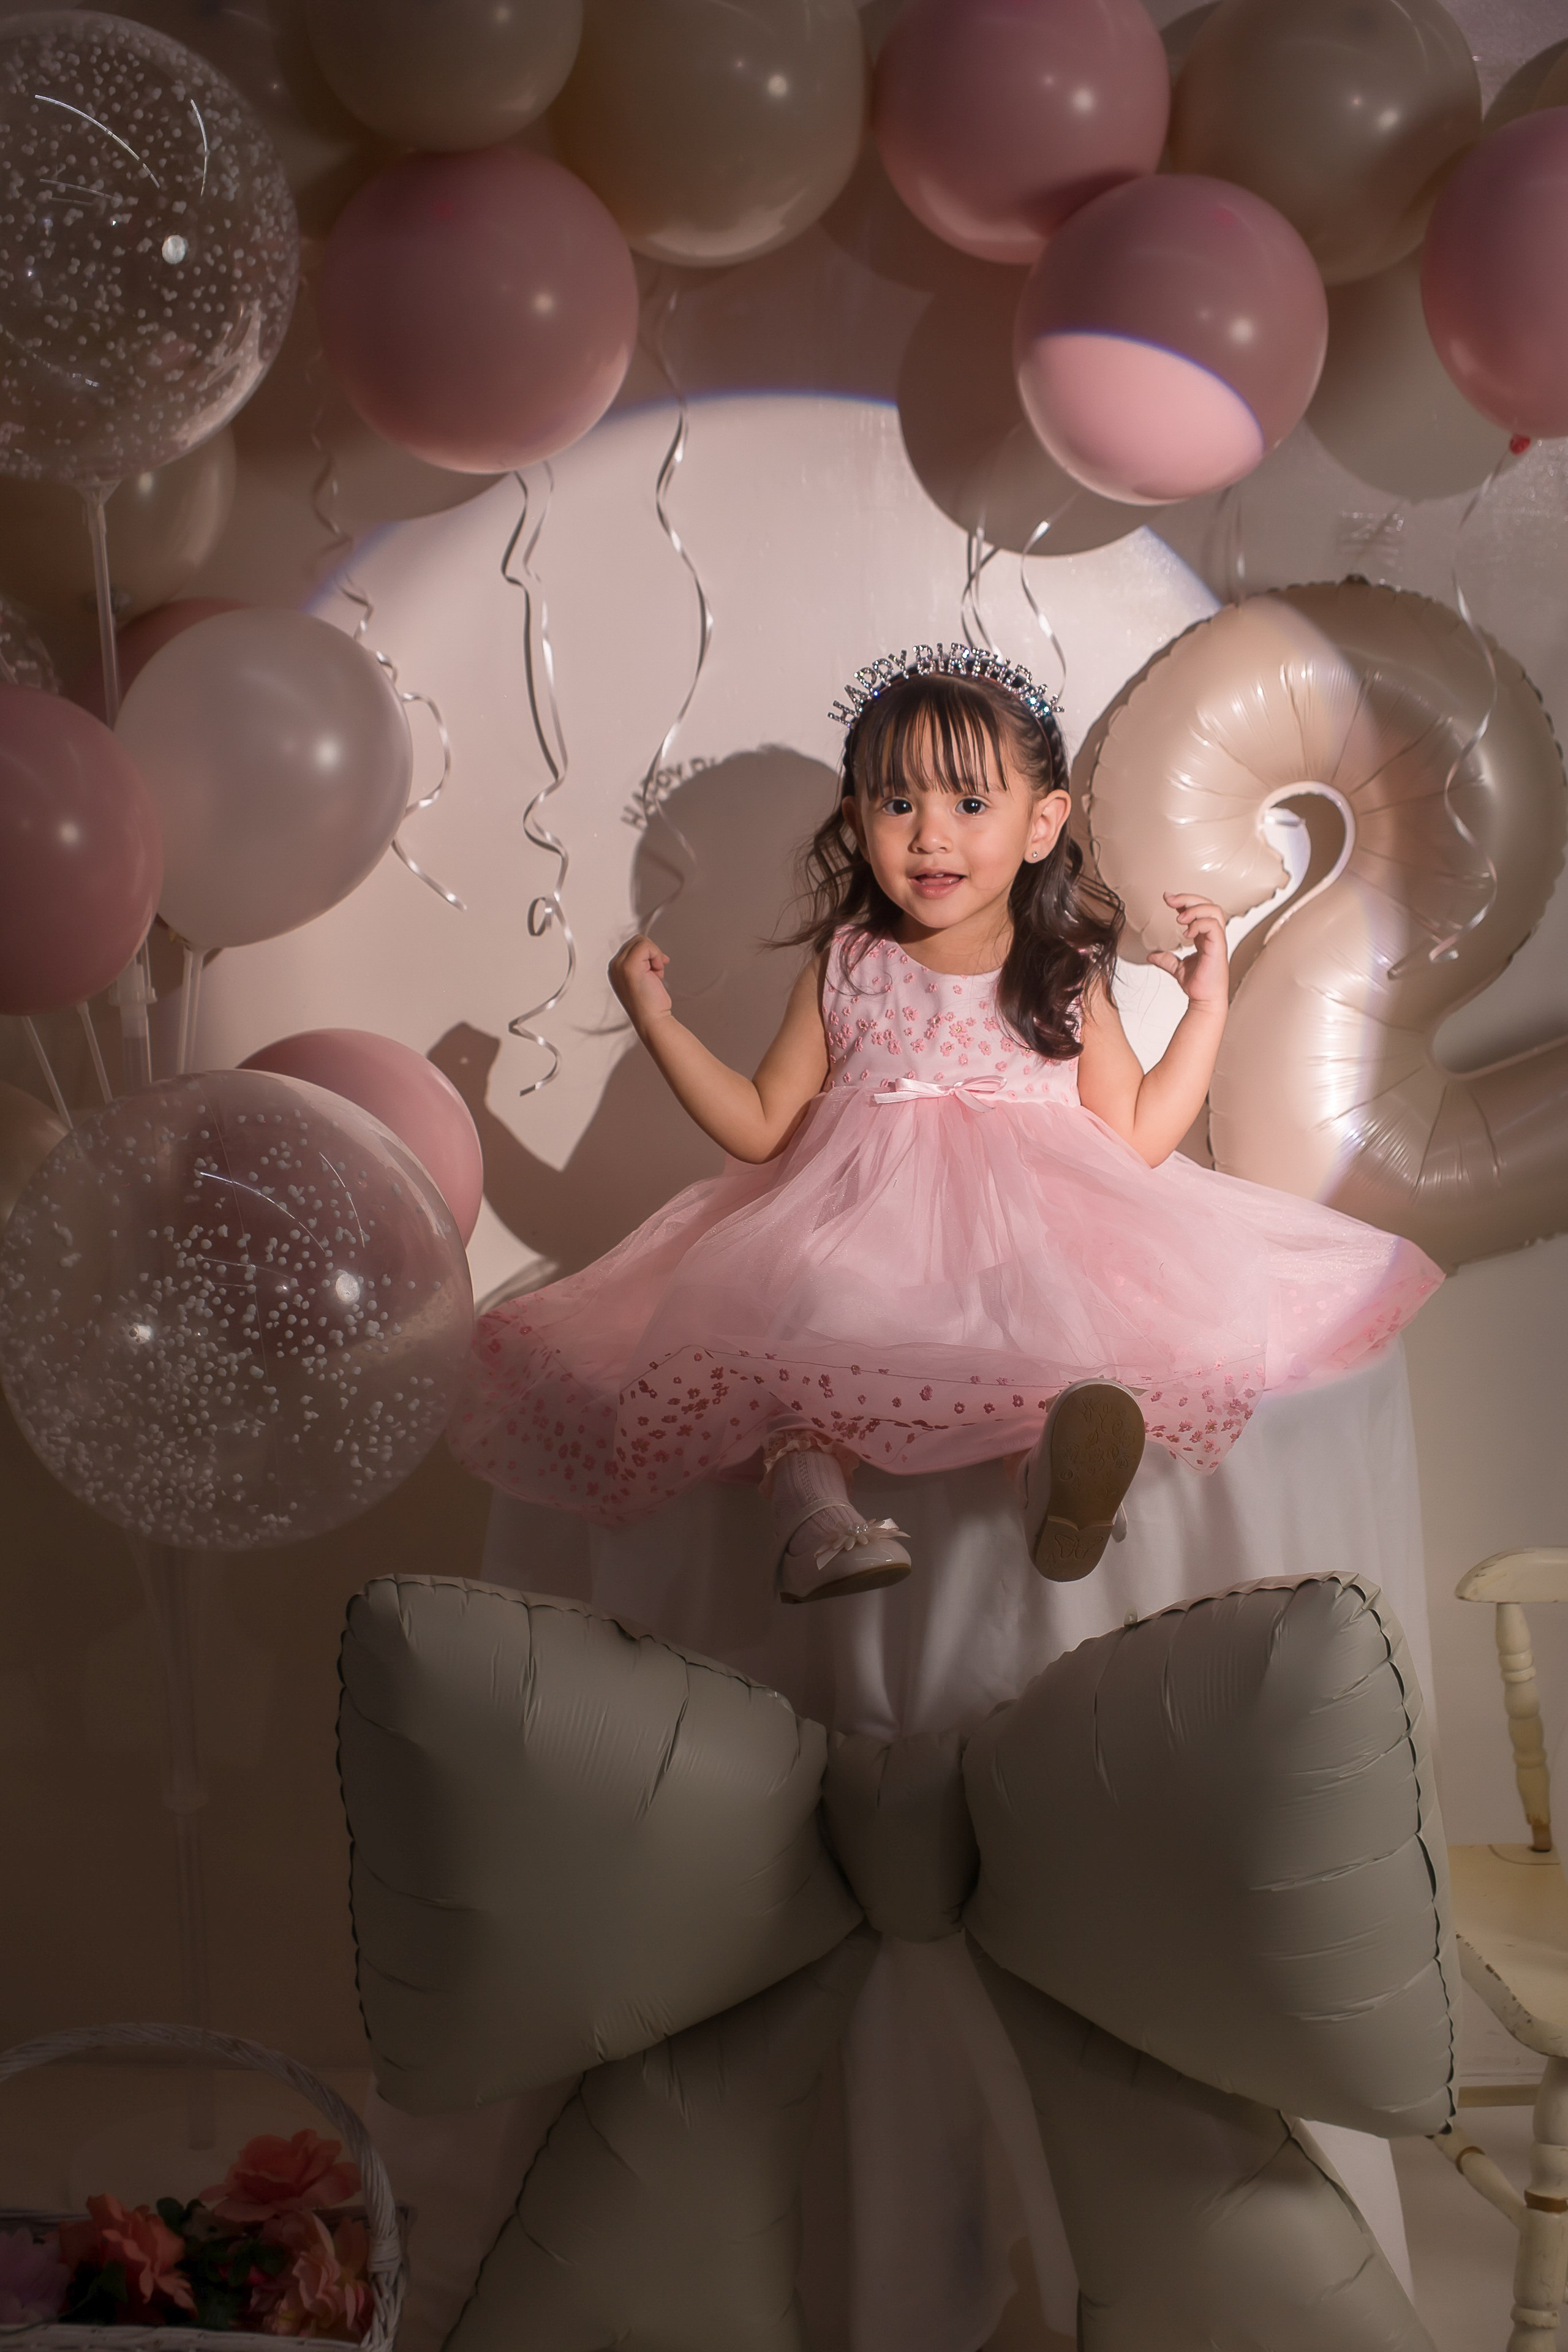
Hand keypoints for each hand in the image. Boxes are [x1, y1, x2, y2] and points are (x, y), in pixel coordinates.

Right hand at [609, 933, 672, 1030]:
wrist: (651, 1020)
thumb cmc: (650, 1004)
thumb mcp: (643, 977)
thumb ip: (642, 962)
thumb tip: (652, 949)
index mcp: (616, 968)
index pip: (632, 946)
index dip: (648, 954)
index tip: (655, 969)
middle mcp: (614, 966)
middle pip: (637, 941)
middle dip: (651, 953)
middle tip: (656, 972)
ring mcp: (620, 965)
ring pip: (642, 941)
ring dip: (655, 955)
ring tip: (655, 974)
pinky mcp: (629, 966)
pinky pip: (646, 945)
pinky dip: (657, 955)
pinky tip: (657, 972)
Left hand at [1148, 892, 1228, 1010]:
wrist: (1205, 1000)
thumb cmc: (1198, 985)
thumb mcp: (1177, 968)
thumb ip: (1166, 959)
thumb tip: (1152, 954)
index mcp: (1205, 937)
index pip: (1200, 910)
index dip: (1185, 901)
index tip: (1168, 899)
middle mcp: (1213, 935)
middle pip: (1208, 904)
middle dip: (1188, 898)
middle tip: (1170, 899)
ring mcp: (1217, 940)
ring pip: (1214, 910)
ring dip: (1194, 909)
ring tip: (1179, 918)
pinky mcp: (1218, 947)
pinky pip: (1213, 926)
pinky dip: (1199, 924)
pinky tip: (1187, 933)